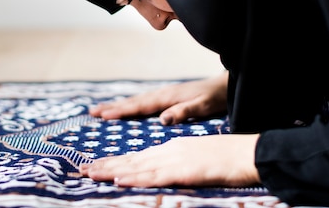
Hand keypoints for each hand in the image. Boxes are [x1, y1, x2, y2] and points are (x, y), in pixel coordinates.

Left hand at [79, 133, 260, 187]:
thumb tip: (163, 171)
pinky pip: (156, 176)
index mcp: (172, 148)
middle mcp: (169, 151)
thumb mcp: (198, 158)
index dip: (115, 162)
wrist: (247, 152)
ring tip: (90, 173)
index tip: (95, 166)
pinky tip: (120, 180)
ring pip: (137, 166)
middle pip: (132, 159)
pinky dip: (136, 178)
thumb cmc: (228, 157)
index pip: (137, 156)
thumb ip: (179, 163)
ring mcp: (175, 159)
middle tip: (81, 170)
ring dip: (112, 170)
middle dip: (106, 165)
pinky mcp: (184, 171)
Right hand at [89, 72, 227, 124]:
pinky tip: (127, 108)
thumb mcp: (203, 106)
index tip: (103, 115)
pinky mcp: (169, 97)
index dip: (121, 111)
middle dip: (113, 107)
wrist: (226, 85)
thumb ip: (183, 112)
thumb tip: (162, 119)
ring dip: (119, 105)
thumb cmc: (215, 97)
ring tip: (101, 110)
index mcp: (168, 97)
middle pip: (133, 101)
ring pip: (137, 100)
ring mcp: (165, 94)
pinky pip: (144, 102)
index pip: (140, 106)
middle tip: (92, 112)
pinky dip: (131, 105)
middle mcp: (163, 94)